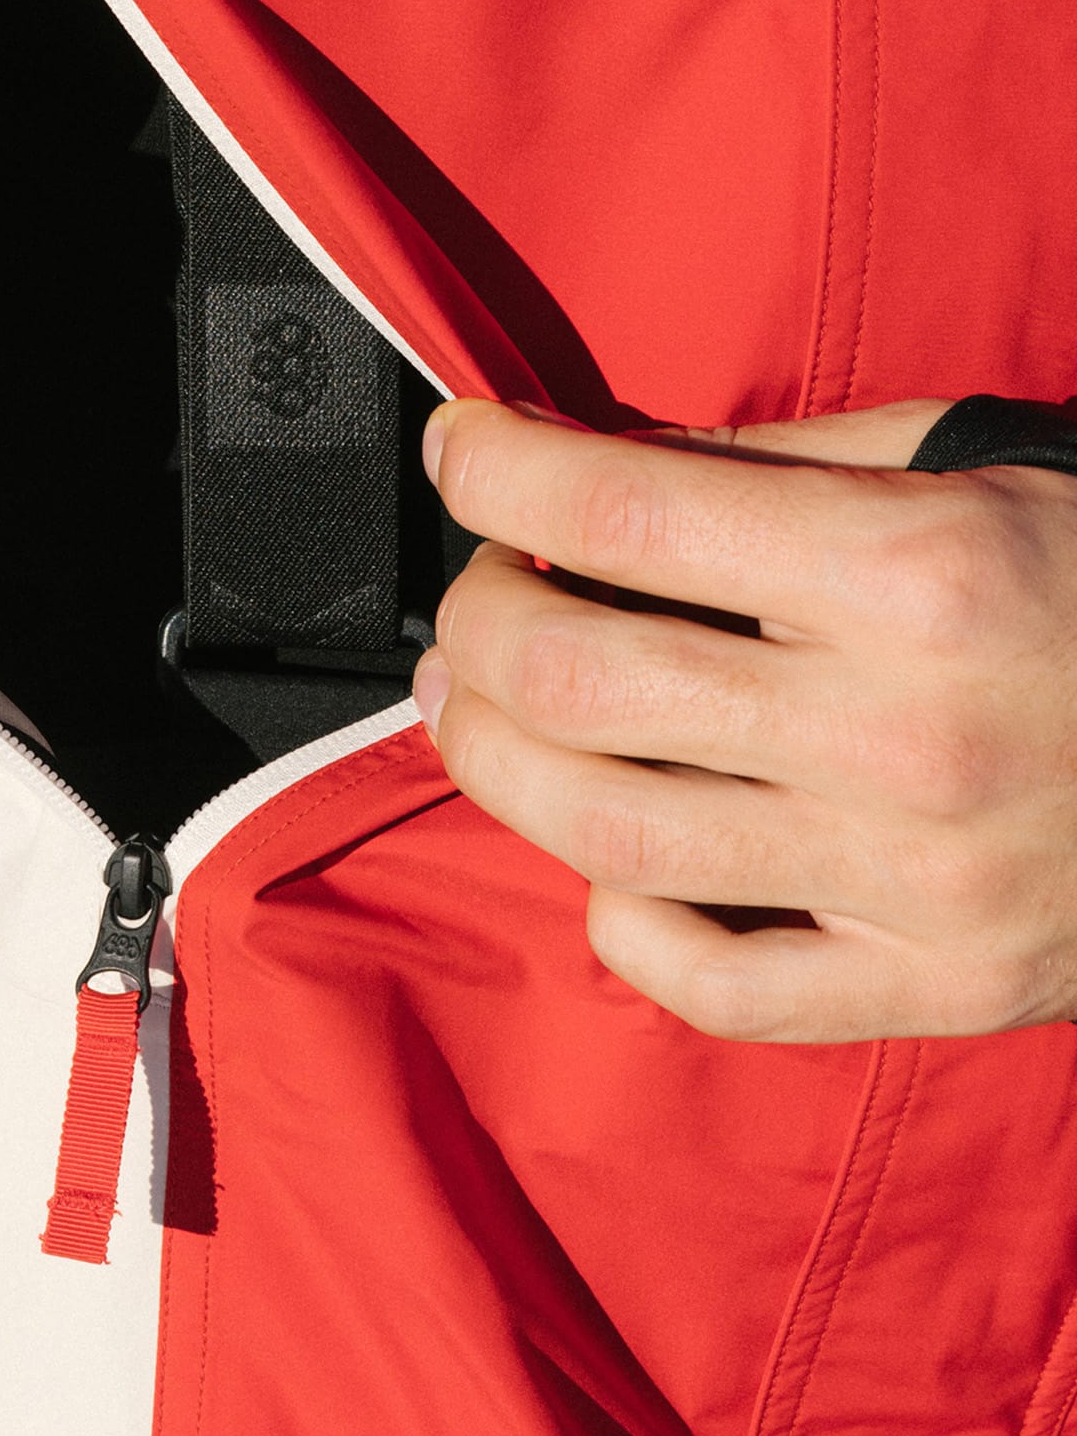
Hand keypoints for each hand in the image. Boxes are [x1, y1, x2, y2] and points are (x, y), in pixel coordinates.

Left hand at [413, 397, 1076, 1040]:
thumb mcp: (974, 465)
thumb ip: (782, 468)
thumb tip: (600, 471)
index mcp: (916, 571)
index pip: (623, 508)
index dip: (497, 469)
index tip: (462, 449)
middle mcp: (905, 730)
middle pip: (579, 679)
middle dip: (478, 619)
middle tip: (478, 593)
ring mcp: (917, 876)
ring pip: (607, 835)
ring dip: (496, 760)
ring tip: (482, 707)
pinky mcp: (934, 984)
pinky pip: (714, 985)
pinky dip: (621, 922)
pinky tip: (611, 861)